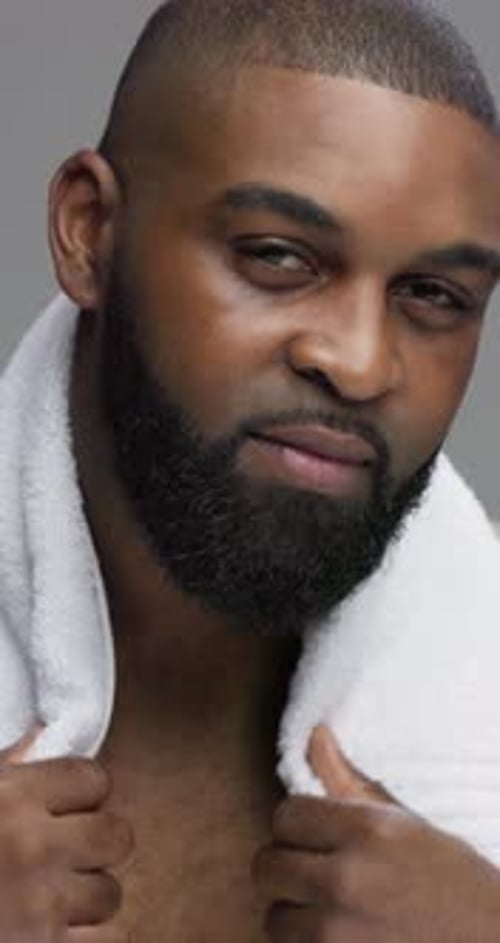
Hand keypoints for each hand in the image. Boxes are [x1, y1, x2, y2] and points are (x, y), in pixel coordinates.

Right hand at [0, 726, 132, 942]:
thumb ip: (4, 769)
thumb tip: (40, 735)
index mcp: (9, 799)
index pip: (93, 779)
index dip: (81, 796)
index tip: (62, 809)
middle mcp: (33, 849)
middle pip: (116, 836)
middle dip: (94, 847)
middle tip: (63, 859)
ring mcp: (41, 909)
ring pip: (110, 894)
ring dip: (86, 902)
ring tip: (50, 905)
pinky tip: (59, 939)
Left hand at [254, 724, 499, 941]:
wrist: (488, 940)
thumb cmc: (449, 878)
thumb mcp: (403, 822)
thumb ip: (347, 783)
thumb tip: (314, 736)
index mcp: (366, 831)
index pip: (285, 815)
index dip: (295, 824)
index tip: (311, 834)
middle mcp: (346, 880)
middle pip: (266, 866)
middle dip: (284, 866)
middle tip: (312, 870)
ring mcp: (338, 932)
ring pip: (273, 916)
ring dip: (292, 912)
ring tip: (325, 907)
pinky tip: (334, 933)